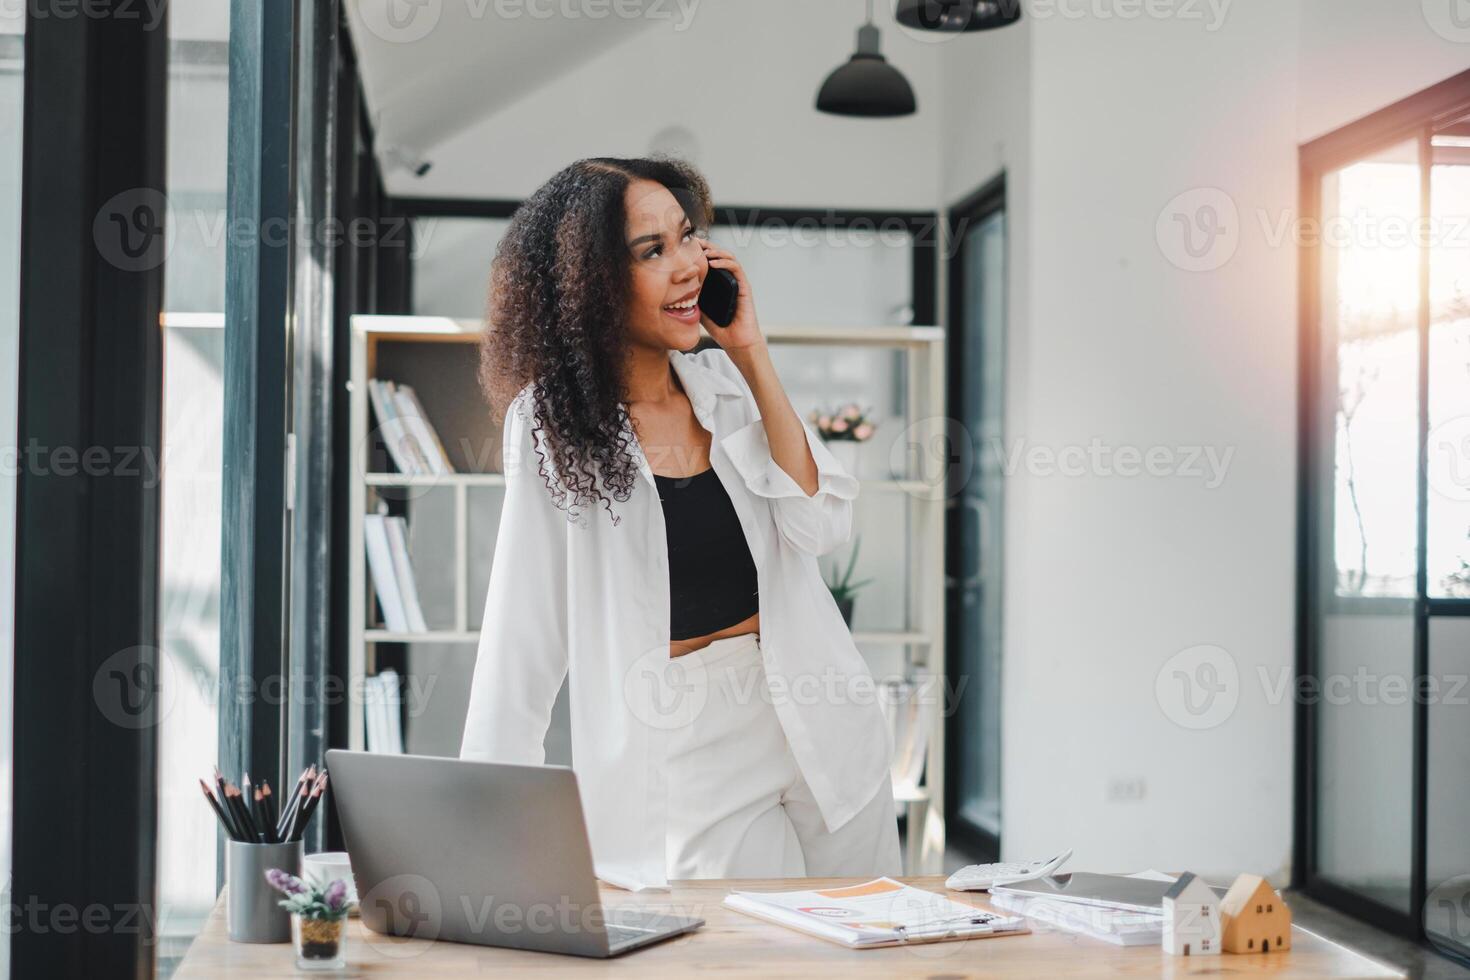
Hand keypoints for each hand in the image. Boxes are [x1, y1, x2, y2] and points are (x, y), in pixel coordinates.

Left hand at [697, 238, 763, 352]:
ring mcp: (737, 282)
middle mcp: (728, 279)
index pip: (709, 260)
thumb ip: (691, 297)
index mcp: (718, 282)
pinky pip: (736, 269)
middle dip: (707, 245)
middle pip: (719, 254)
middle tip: (694, 242)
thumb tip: (673, 289)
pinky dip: (725, 262)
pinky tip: (714, 263)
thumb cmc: (720, 327)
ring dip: (716, 250)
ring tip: (704, 250)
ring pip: (728, 257)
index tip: (686, 246)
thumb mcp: (699, 309)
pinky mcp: (744, 287)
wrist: (736, 342)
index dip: (699, 251)